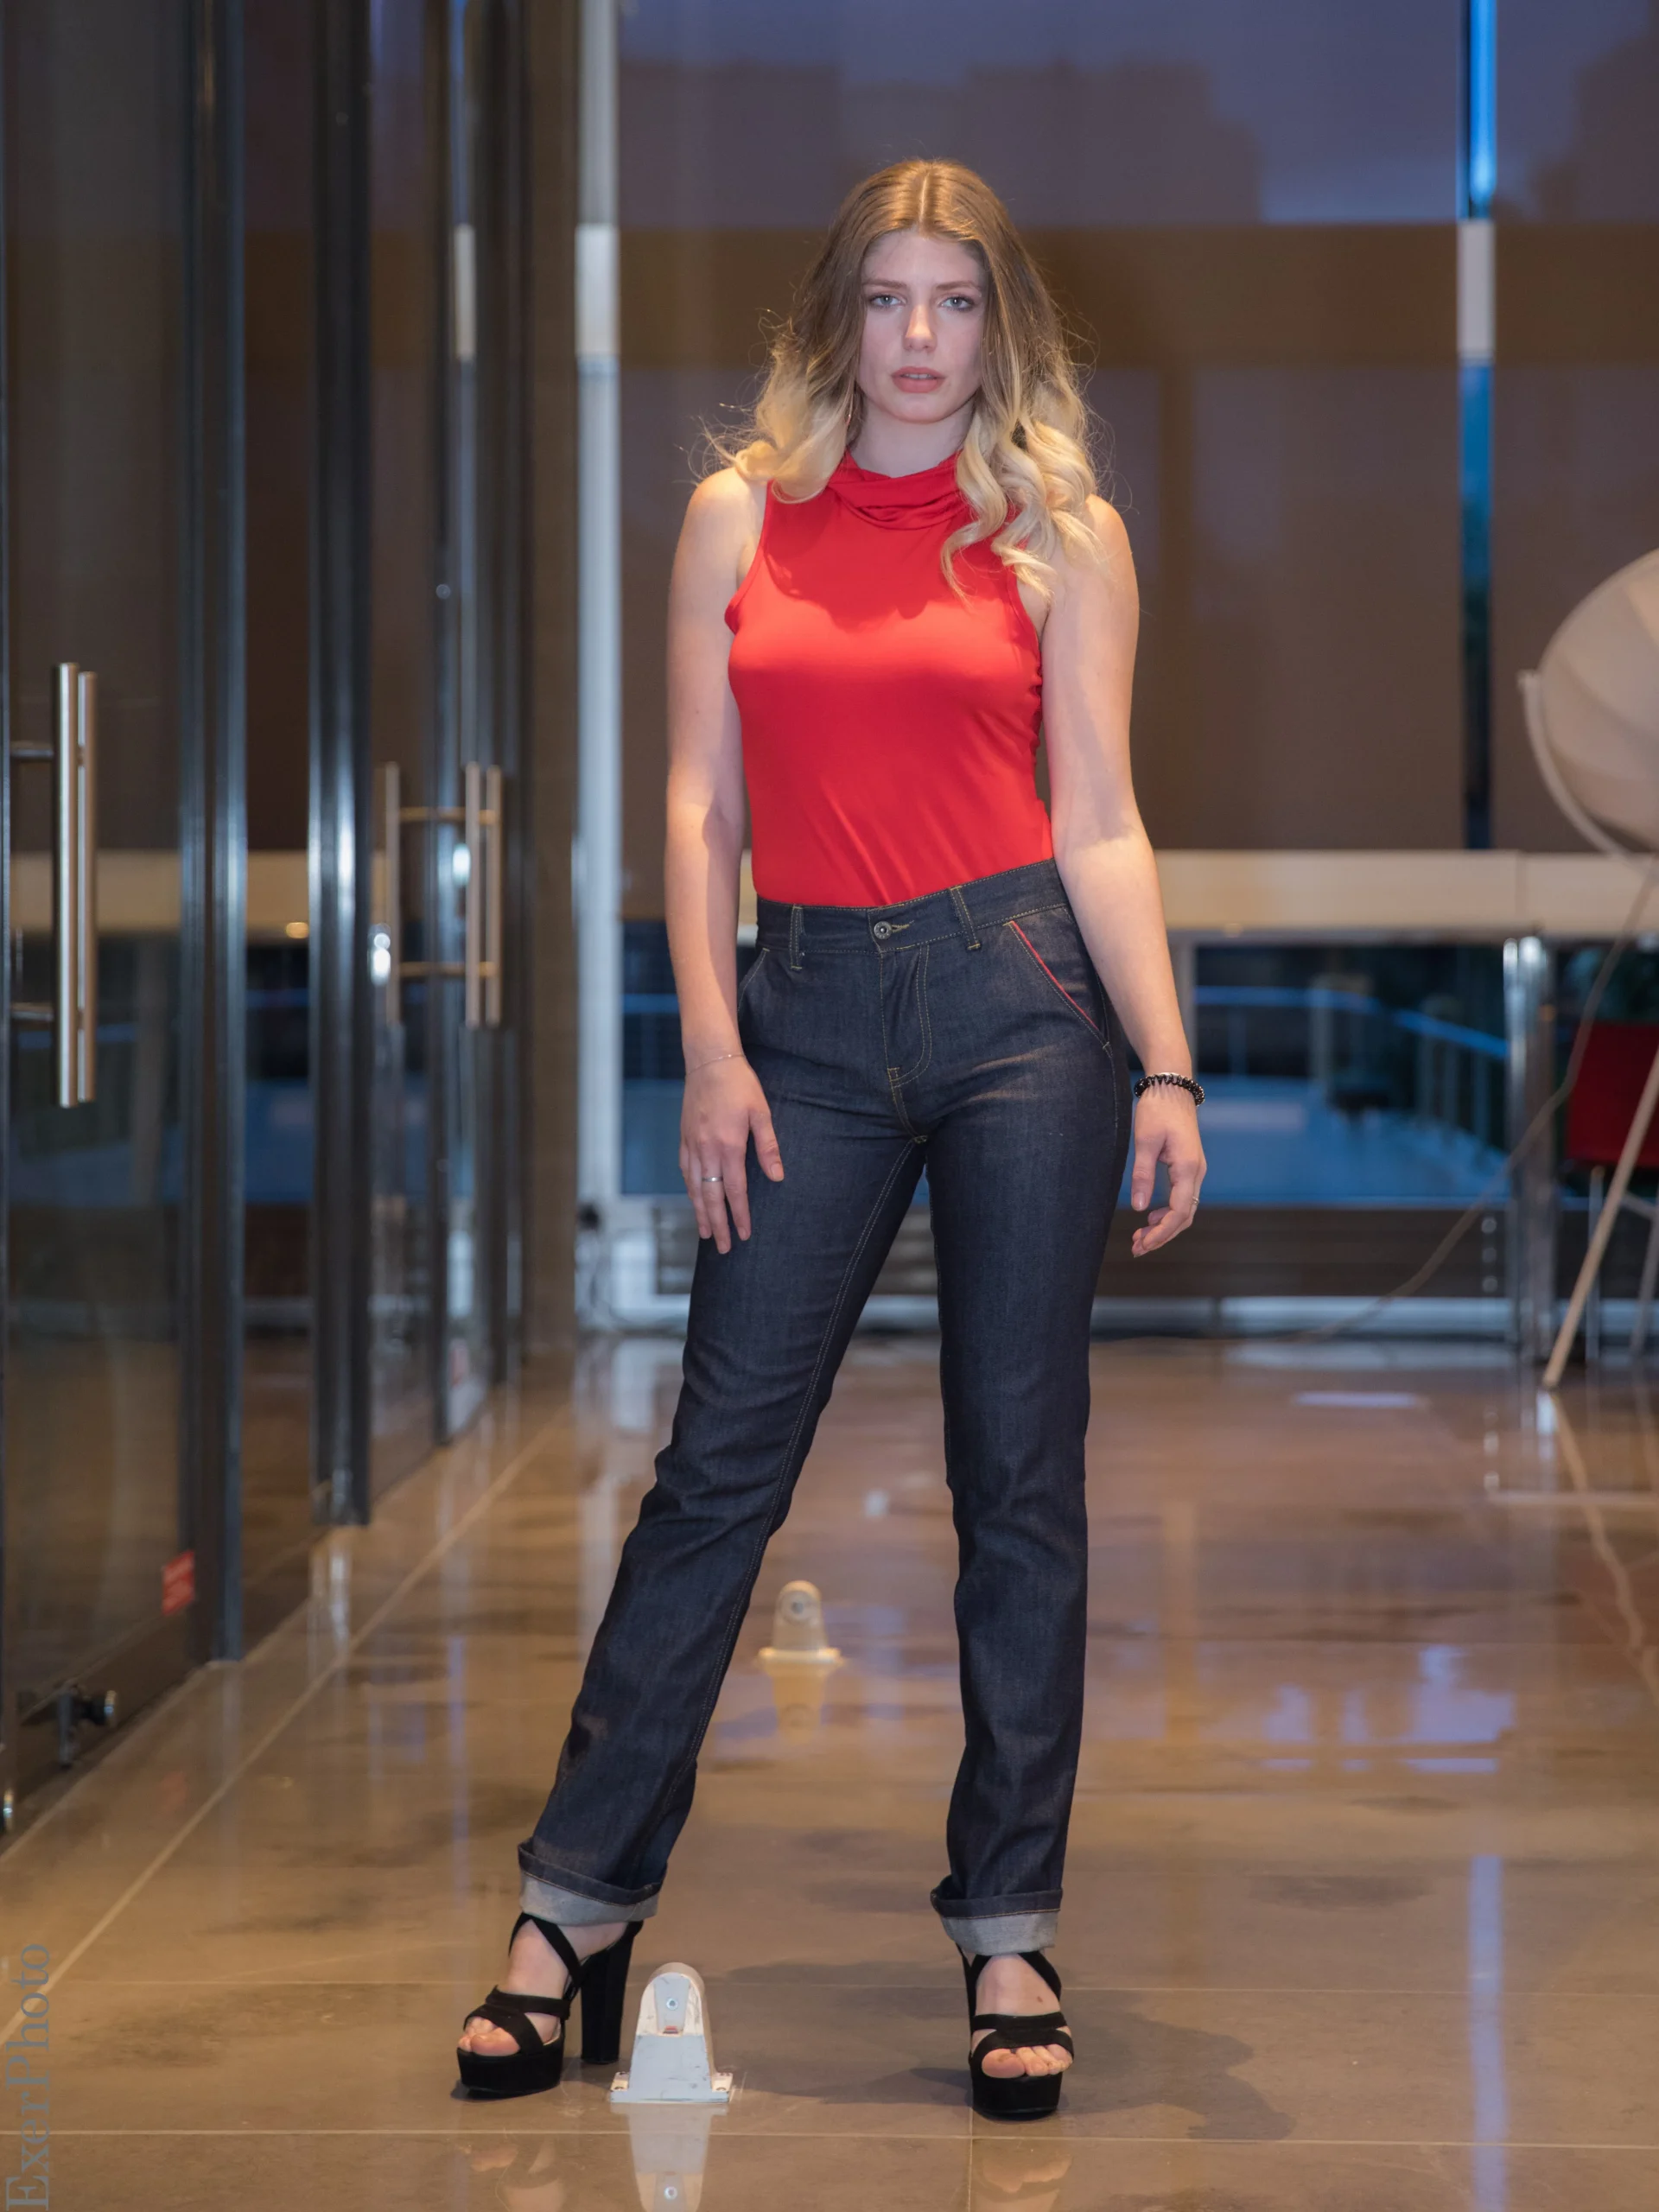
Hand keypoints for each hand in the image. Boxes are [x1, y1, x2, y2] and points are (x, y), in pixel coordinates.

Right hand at [680, 1055, 783, 1250]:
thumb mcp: (761, 1112)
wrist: (709, 1061)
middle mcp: (706, 1150)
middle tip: (722, 1247)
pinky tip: (694, 1198)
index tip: (744, 1234)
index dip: (739, 1214)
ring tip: (705, 1232)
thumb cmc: (739, 1085)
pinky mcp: (684, 1138)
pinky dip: (690, 1189)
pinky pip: (685, 1171)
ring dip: (700, 1212)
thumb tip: (776, 1176)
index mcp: (728, 1145)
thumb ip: (768, 1146)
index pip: (735, 1190)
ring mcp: (691, 1145)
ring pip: (694, 1187)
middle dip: (717, 1224)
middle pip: (710, 1197)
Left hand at [1128, 1087, 1203, 1256]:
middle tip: (1136, 1247)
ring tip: (1140, 1236)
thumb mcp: (1145, 1142)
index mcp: (1188, 1168)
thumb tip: (1140, 1208)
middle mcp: (1197, 1172)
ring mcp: (1195, 1169)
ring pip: (1185, 1208)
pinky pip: (1183, 1197)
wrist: (1171, 1086)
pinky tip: (1151, 1216)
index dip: (1161, 1233)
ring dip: (1164, 1225)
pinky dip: (1168, 1212)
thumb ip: (1143, 1175)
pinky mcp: (1188, 1165)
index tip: (1142, 1244)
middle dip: (1162, 1235)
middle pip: (1184, 1216)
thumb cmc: (1157, 1110)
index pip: (1178, 1213)